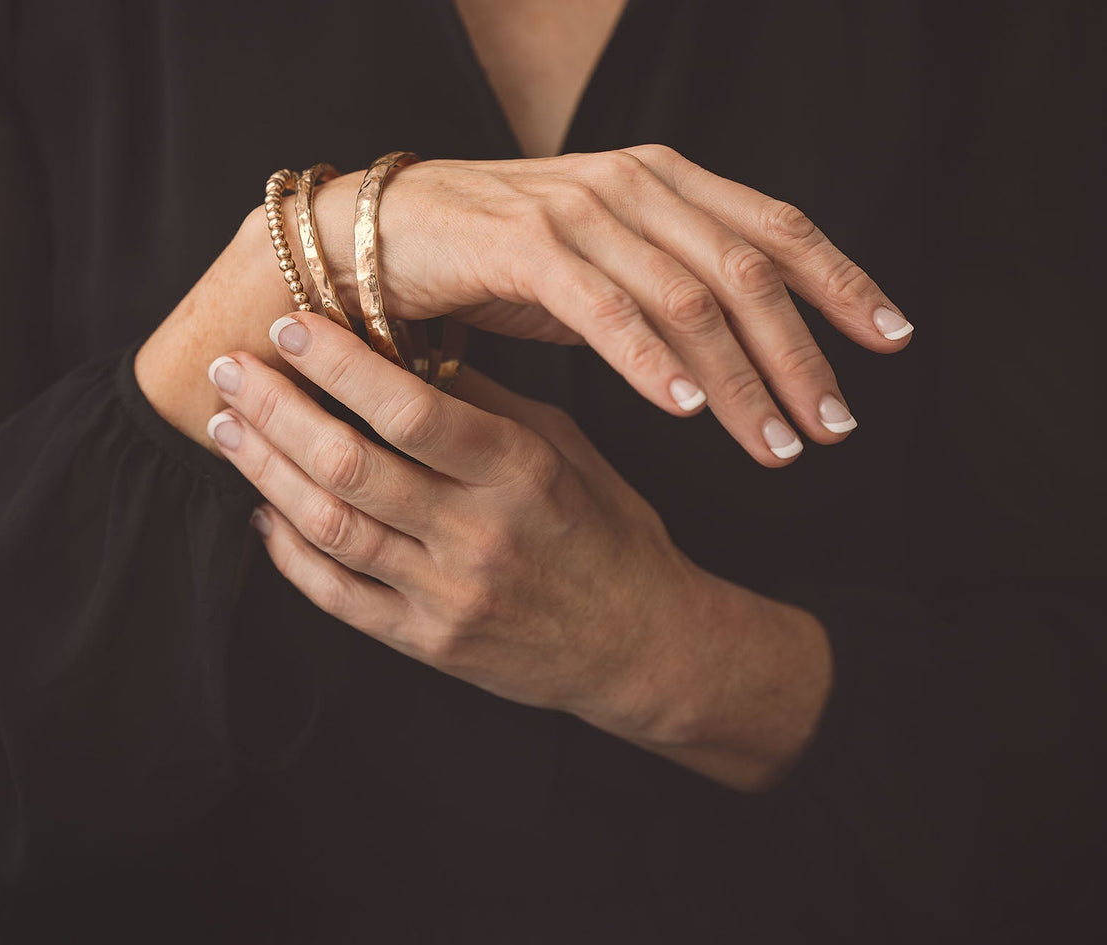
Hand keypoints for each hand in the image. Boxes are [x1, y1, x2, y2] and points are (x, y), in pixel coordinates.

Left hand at [204, 311, 832, 789]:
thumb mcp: (563, 448)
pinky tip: (263, 510)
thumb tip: (397, 342)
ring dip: (266, 472)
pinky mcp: (428, 643)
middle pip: (350, 465)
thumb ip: (483, 402)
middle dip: (276, 410)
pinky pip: (337, 596)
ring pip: (331, 527)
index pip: (410, 409)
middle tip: (228, 370)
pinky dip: (289, 551)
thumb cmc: (603, 529)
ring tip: (226, 428)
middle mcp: (479, 535)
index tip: (290, 324)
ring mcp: (448, 596)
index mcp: (519, 472)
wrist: (639, 644)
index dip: (338, 364)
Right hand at [304, 144, 911, 464]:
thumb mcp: (598, 266)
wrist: (372, 237)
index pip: (776, 227)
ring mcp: (579, 210)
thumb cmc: (487, 260)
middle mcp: (632, 183)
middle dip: (802, 355)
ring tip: (777, 445)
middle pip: (748, 271)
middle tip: (835, 427)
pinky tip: (688, 411)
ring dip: (741, 379)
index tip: (891, 341)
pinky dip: (651, 360)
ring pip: (688, 298)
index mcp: (662, 179)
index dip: (843, 282)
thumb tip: (737, 350)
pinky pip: (605, 307)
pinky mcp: (522, 245)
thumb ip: (666, 287)